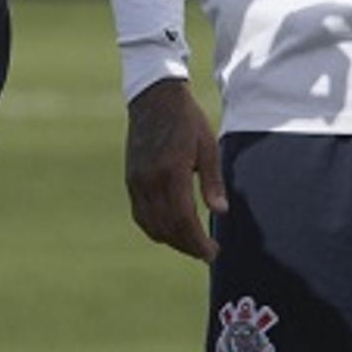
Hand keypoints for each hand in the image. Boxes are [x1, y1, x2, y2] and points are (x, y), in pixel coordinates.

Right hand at [124, 78, 225, 262]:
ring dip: (171, 240)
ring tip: (191, 244)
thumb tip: (221, 212)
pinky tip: (170, 230)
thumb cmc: (187, 119)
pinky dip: (154, 228)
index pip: (184, 219)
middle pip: (167, 228)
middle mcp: (150, 180)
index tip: (212, 253)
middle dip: (187, 246)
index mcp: (172, 171)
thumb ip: (212, 181)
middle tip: (205, 253)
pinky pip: (140, 215)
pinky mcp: (130, 180)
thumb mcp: (208, 146)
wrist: (154, 97)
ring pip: (151, 225)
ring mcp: (136, 181)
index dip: (198, 242)